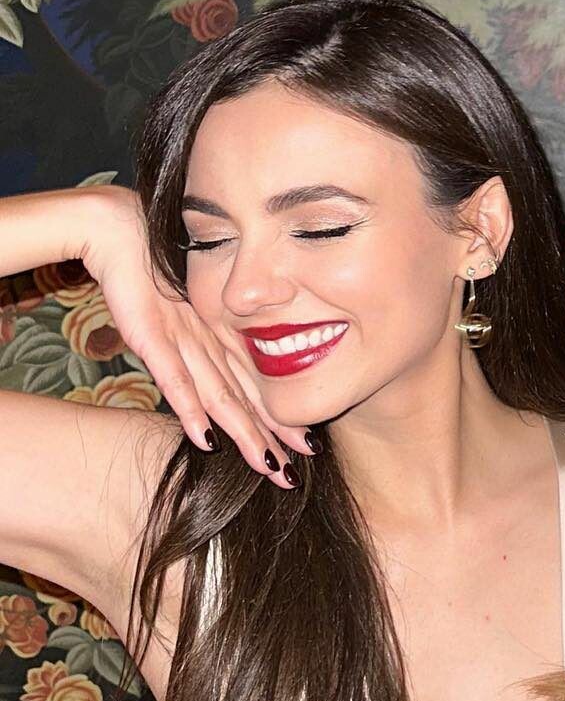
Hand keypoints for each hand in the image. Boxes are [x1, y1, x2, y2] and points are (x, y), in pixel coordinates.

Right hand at [82, 186, 308, 481]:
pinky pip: (174, 378)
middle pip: (246, 397)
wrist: (124, 228)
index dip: (277, 418)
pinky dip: (190, 410)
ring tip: (268, 467)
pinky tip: (207, 439)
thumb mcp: (187, 309)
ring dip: (244, 434)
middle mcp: (210, 340)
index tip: (305, 449)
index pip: (255, 385)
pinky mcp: (153, 336)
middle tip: (296, 472)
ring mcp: (184, 339)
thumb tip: (222, 378)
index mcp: (222, 334)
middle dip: (272, 436)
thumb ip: (204, 341)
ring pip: (220, 396)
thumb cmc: (156, 264)